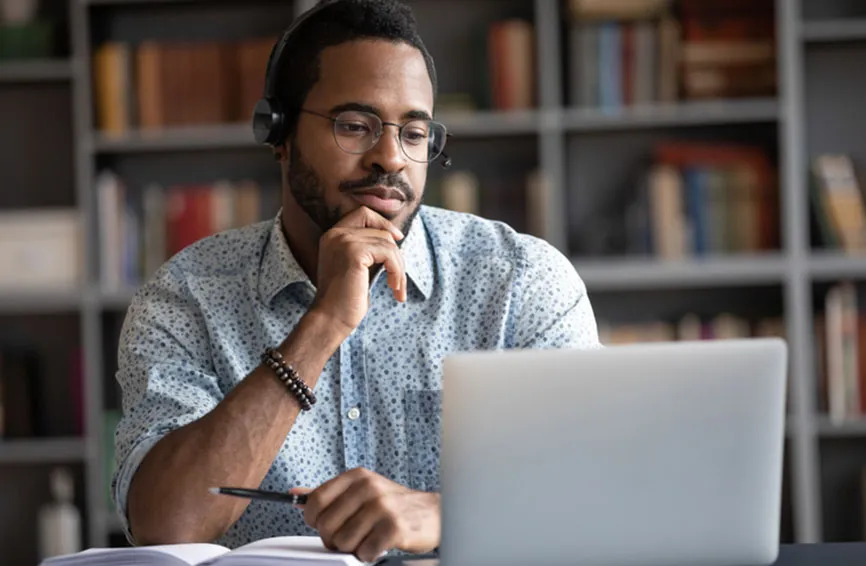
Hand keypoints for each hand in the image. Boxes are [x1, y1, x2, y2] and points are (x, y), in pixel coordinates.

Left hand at [293, 468, 439, 562]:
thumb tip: (295, 494)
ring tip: (368, 539)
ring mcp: (382, 507)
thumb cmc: (393, 504)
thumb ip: (329, 494)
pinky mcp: (394, 527)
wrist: (433, 513)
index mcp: (356, 477)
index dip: (314, 520)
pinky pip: (364, 552)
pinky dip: (370, 555)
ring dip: (354, 548)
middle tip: (350, 538)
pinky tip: (380, 545)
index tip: (325, 525)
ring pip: (343, 542)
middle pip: (326, 525)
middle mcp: (368, 488)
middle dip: (334, 540)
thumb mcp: (361, 491)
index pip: (315, 501)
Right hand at [310, 207, 406, 334]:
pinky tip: (394, 288)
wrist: (331, 319)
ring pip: (388, 243)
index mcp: (333, 236)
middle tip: (398, 276)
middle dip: (395, 252)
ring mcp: (344, 241)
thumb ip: (368, 249)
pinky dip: (397, 271)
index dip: (383, 223)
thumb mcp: (357, 267)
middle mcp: (336, 234)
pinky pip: (388, 253)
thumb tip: (395, 236)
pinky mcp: (354, 253)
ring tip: (396, 287)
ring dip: (398, 267)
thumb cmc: (345, 299)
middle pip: (380, 229)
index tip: (397, 239)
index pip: (363, 213)